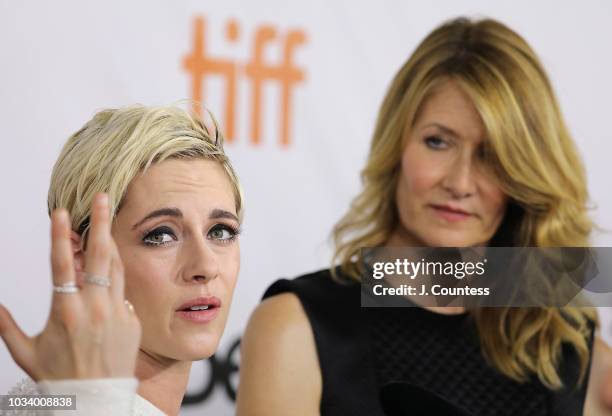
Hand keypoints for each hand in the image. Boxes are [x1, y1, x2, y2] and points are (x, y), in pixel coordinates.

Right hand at [0, 193, 140, 379]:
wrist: (97, 400)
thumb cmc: (61, 377)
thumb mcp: (27, 353)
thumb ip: (7, 327)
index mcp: (65, 312)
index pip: (61, 265)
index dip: (61, 236)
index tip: (61, 213)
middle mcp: (94, 308)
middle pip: (98, 256)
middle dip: (100, 223)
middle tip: (103, 197)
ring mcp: (117, 312)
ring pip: (115, 268)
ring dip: (111, 243)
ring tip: (108, 222)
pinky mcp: (132, 320)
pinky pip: (124, 292)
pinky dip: (115, 279)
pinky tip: (110, 270)